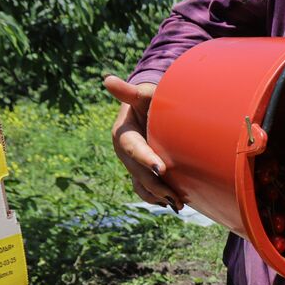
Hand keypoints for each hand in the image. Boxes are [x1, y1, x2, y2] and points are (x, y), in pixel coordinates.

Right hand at [105, 75, 182, 209]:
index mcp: (123, 134)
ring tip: (177, 204)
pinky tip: (172, 204)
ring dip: (158, 196)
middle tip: (175, 196)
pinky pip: (145, 189)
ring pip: (141, 185)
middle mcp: (125, 153)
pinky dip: (156, 198)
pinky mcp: (142, 171)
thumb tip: (107, 80)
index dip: (145, 159)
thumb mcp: (141, 95)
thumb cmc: (148, 99)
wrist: (150, 110)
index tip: (161, 169)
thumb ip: (128, 92)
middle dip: (156, 185)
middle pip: (139, 173)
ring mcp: (133, 164)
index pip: (133, 149)